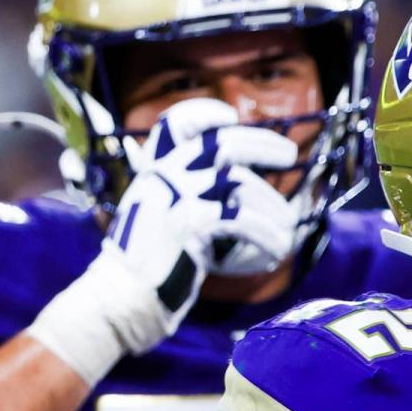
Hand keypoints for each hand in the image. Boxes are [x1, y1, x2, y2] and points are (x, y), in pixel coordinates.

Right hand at [108, 98, 300, 324]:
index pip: (174, 125)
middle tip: (288, 153)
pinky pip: (242, 219)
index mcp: (153, 170)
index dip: (203, 114)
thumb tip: (235, 186)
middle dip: (261, 144)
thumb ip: (190, 196)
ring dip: (273, 207)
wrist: (122, 296)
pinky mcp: (188, 222)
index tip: (231, 117)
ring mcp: (174, 196)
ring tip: (287, 228)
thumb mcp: (164, 217)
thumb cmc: (150, 264)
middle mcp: (162, 175)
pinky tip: (278, 251)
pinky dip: (267, 234)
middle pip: (222, 144)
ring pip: (241, 185)